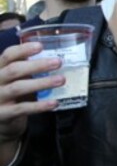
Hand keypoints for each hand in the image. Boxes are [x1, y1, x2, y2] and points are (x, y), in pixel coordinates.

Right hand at [0, 43, 63, 159]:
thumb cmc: (12, 94)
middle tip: (58, 62)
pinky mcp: (2, 114)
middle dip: (37, 65)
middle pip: (14, 70)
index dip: (23, 49)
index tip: (40, 46)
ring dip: (41, 83)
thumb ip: (29, 69)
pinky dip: (39, 106)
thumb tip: (55, 59)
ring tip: (61, 80)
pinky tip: (54, 103)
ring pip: (18, 87)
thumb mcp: (17, 79)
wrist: (0, 120)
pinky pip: (21, 108)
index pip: (8, 55)